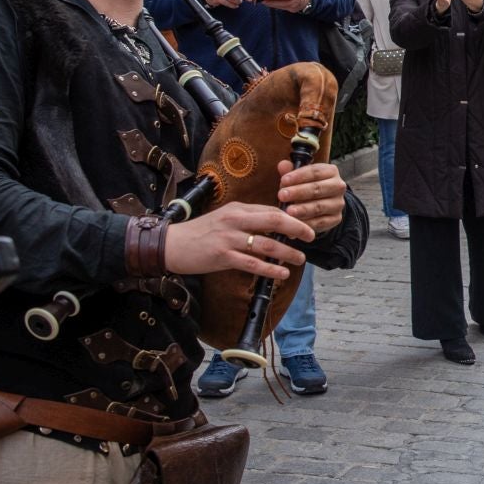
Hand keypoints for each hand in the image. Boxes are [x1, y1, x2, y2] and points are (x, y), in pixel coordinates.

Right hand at [165, 202, 313, 278]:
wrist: (172, 244)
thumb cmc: (200, 233)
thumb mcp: (224, 218)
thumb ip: (247, 219)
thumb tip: (273, 224)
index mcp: (237, 209)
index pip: (271, 210)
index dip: (291, 218)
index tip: (304, 226)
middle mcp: (235, 220)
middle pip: (274, 220)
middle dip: (297, 228)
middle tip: (311, 236)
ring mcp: (229, 239)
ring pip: (267, 244)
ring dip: (288, 252)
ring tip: (300, 258)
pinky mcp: (223, 256)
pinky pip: (253, 263)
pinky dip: (270, 269)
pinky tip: (282, 273)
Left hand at [278, 159, 347, 233]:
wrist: (321, 204)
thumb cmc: (306, 186)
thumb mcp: (298, 177)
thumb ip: (290, 171)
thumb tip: (282, 164)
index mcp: (330, 171)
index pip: (315, 171)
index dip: (299, 176)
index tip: (283, 180)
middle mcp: (338, 186)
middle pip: (318, 188)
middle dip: (298, 192)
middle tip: (282, 195)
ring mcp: (338, 203)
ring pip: (320, 206)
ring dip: (303, 209)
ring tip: (288, 211)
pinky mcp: (336, 219)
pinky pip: (321, 222)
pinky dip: (307, 223)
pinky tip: (295, 223)